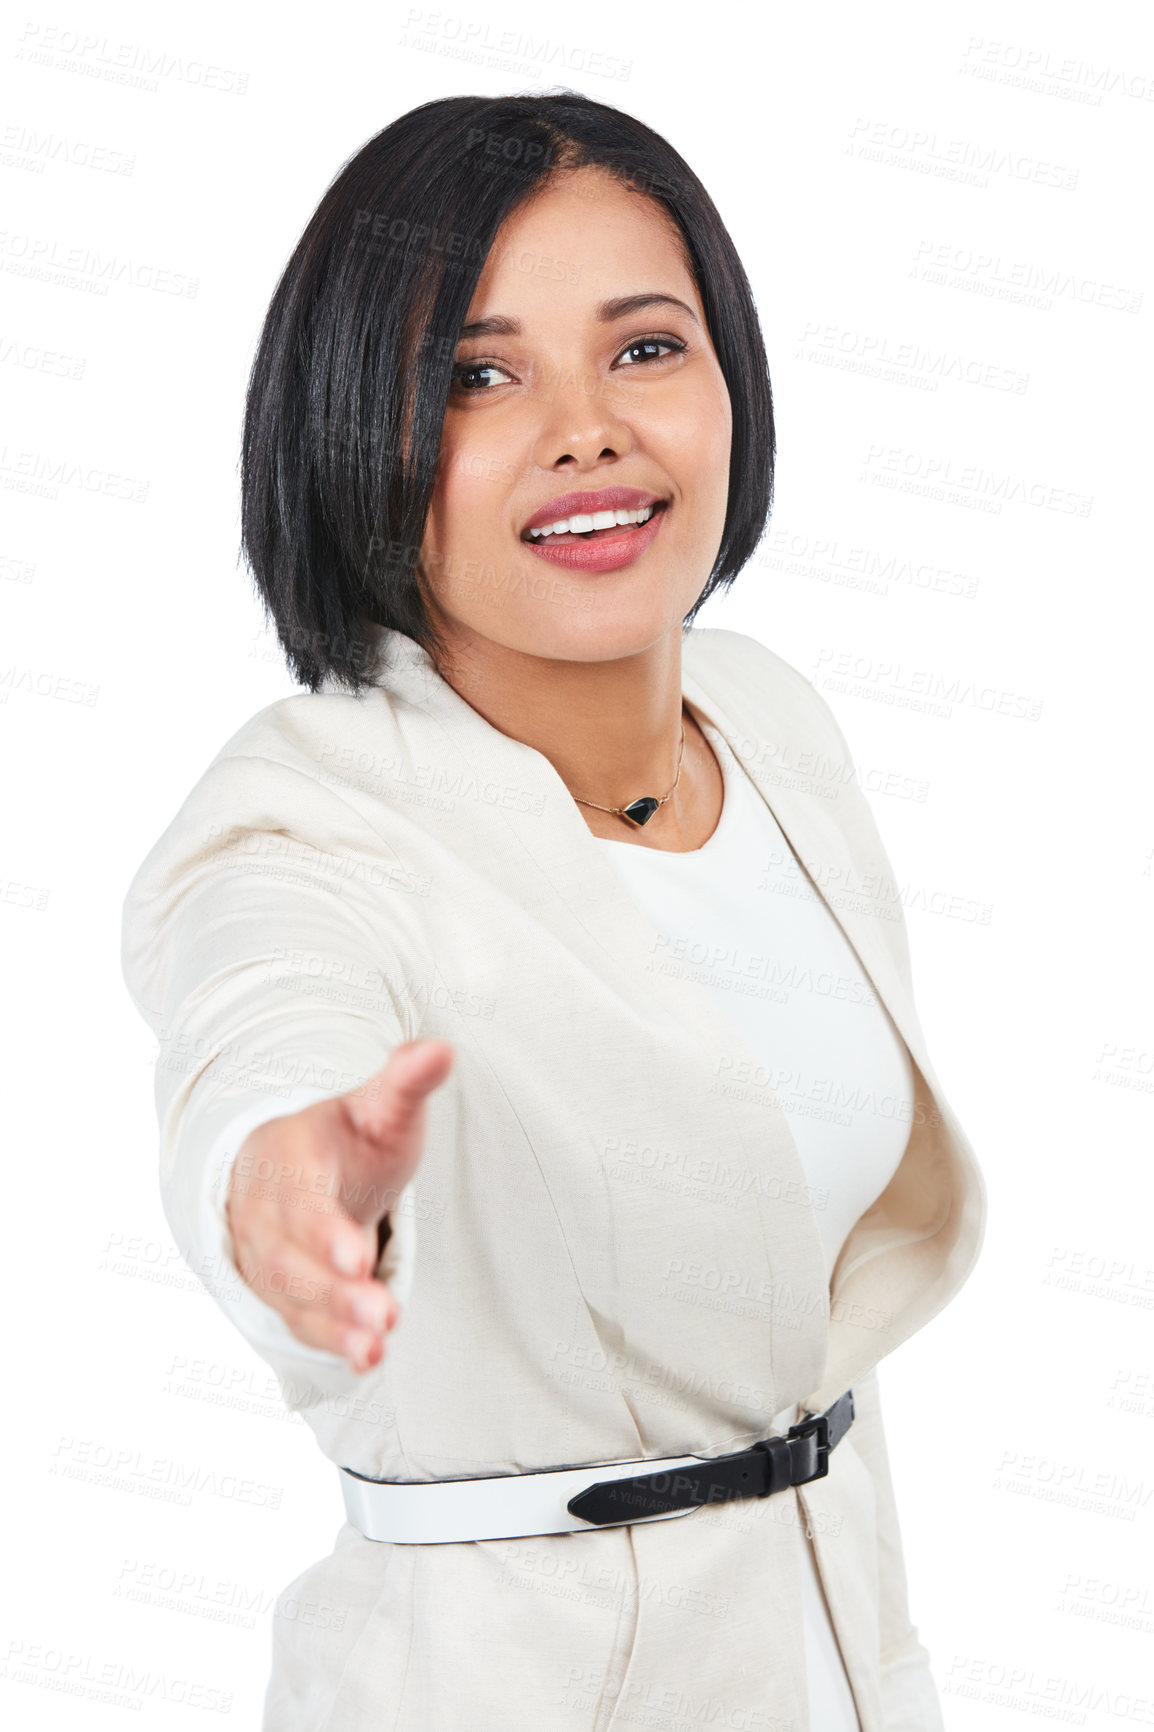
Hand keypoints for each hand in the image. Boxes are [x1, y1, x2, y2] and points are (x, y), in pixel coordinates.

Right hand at [225, 1040, 453, 1372]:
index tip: (358, 1256)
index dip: (324, 1231)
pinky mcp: (282, 1292)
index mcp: (288, 1158)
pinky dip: (330, 1342)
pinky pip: (300, 1322)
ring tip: (377, 1345)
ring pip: (294, 1298)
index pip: (300, 1198)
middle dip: (334, 1292)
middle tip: (383, 1314)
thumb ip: (406, 1081)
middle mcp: (267, 1213)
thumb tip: (442, 1049)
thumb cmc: (342, 1137)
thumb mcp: (376, 1105)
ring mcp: (269, 1257)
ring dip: (334, 1325)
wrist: (291, 1166)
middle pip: (293, 1259)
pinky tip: (369, 1358)